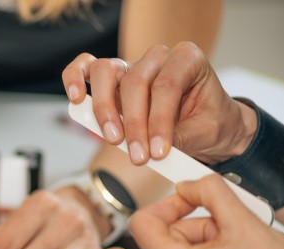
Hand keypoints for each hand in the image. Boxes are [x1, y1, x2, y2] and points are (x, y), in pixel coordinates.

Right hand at [62, 42, 256, 165]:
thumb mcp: (205, 133)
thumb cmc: (208, 122)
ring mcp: (130, 65)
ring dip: (105, 109)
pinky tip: (76, 99)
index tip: (157, 152)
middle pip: (135, 81)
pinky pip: (86, 67)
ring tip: (112, 138)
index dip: (159, 121)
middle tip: (138, 156)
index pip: (167, 86)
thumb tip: (151, 148)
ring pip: (106, 73)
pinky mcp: (111, 79)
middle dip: (134, 124)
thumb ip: (179, 138)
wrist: (206, 124)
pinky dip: (75, 79)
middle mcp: (157, 57)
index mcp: (187, 60)